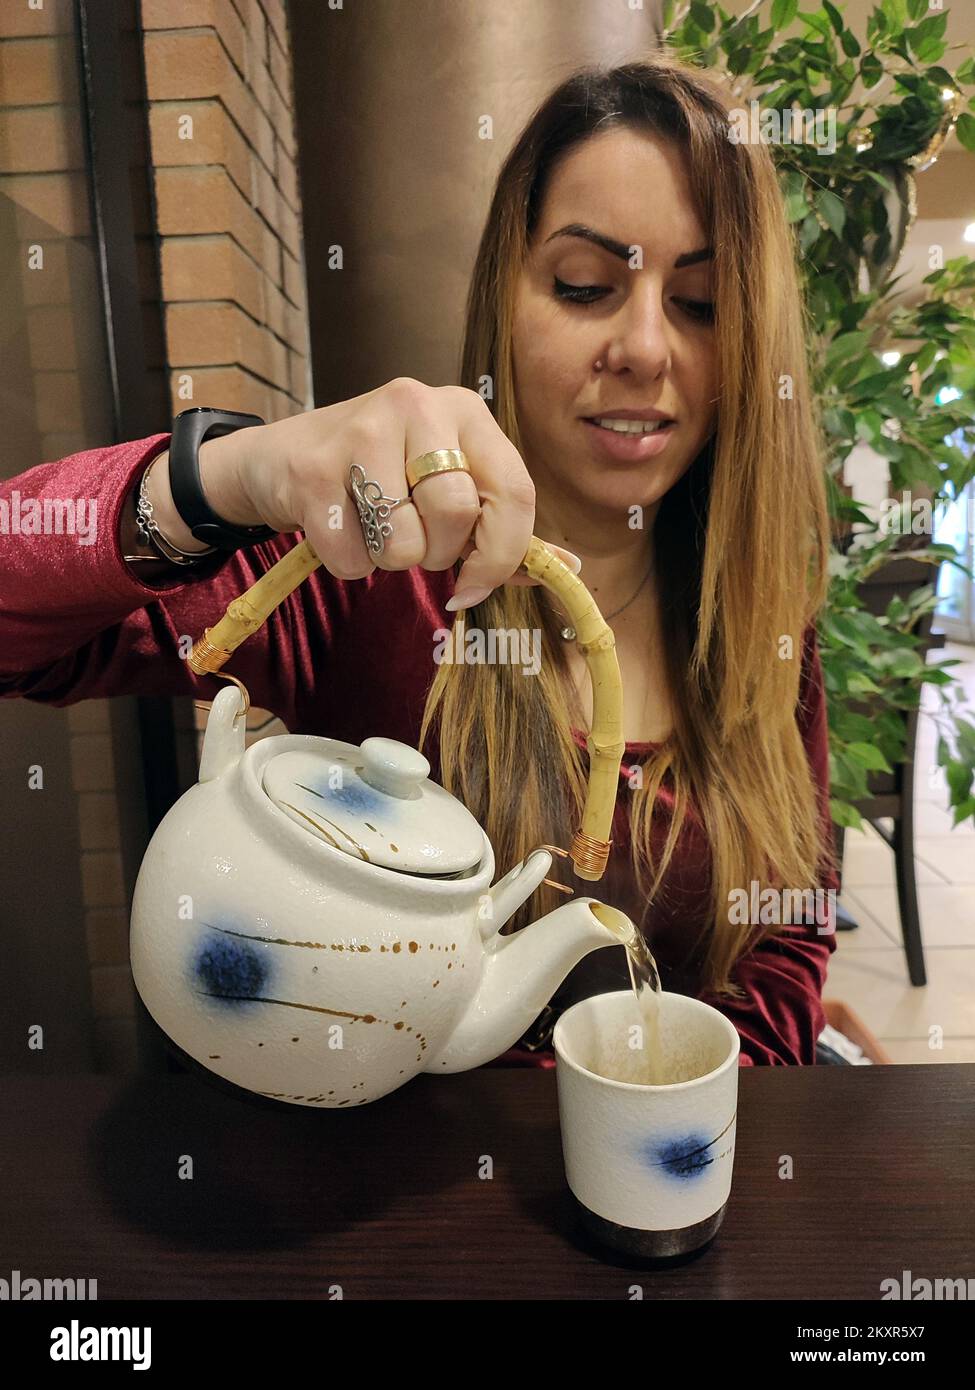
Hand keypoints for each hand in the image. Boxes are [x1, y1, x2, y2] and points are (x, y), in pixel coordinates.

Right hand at [201, 378, 580, 603]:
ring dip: (389, 558)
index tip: (473, 585)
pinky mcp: (314, 467)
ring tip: (373, 529)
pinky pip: (352, 555)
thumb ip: (505, 529)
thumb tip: (569, 571)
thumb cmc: (381, 476)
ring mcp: (361, 429)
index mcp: (465, 412)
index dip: (503, 555)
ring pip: (404, 540)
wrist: (280, 458)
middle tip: (413, 541)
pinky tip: (339, 529)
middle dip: (436, 553)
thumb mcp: (447, 485)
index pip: (515, 493)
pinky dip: (348, 563)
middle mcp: (417, 405)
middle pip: (458, 516)